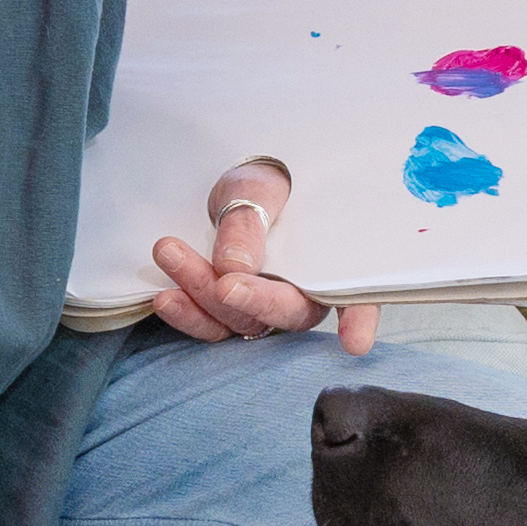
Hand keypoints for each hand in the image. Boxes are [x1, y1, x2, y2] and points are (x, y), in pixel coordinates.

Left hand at [140, 154, 364, 351]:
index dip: (361, 320)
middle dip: (253, 301)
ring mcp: (264, 309)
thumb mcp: (257, 186)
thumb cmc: (259, 182)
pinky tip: (166, 296)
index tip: (354, 343)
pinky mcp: (227, 315)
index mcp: (331, 260)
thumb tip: (234, 268)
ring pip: (243, 322)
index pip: (358, 293)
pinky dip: (188, 316)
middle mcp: (304, 293)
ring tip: (170, 253)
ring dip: (204, 297)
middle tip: (223, 283)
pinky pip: (211, 328)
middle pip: (288, 312)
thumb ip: (250, 222)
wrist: (223, 185)